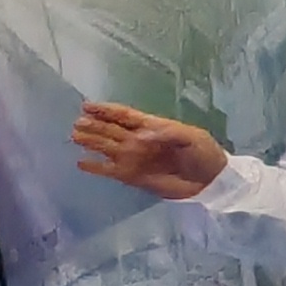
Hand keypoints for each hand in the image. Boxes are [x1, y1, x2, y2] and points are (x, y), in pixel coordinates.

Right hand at [72, 104, 227, 200]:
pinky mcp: (132, 176)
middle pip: (111, 130)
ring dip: (91, 142)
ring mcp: (134, 158)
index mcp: (152, 126)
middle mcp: (138, 140)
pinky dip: (95, 167)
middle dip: (94, 125)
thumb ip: (166, 133)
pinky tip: (81, 163)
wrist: (210, 179)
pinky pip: (109, 170)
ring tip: (75, 136)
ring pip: (106, 148)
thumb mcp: (191, 137)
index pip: (124, 115)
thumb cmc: (204, 153)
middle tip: (77, 122)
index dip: (106, 110)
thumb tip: (139, 136)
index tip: (87, 106)